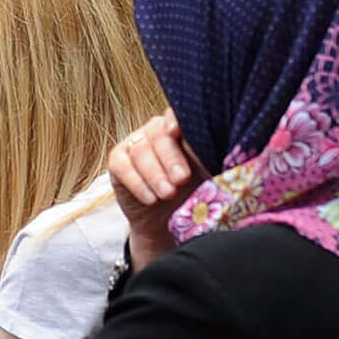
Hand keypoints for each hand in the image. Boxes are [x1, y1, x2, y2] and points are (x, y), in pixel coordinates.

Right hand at [108, 109, 205, 271]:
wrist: (170, 223)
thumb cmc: (196, 195)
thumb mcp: (207, 177)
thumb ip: (208, 160)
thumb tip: (221, 152)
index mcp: (183, 130)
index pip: (178, 115)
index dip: (176, 120)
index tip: (177, 132)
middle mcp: (156, 131)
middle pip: (159, 135)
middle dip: (171, 159)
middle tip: (182, 179)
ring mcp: (135, 144)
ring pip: (141, 152)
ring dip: (155, 175)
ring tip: (167, 195)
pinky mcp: (118, 161)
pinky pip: (122, 167)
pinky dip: (137, 183)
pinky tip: (150, 199)